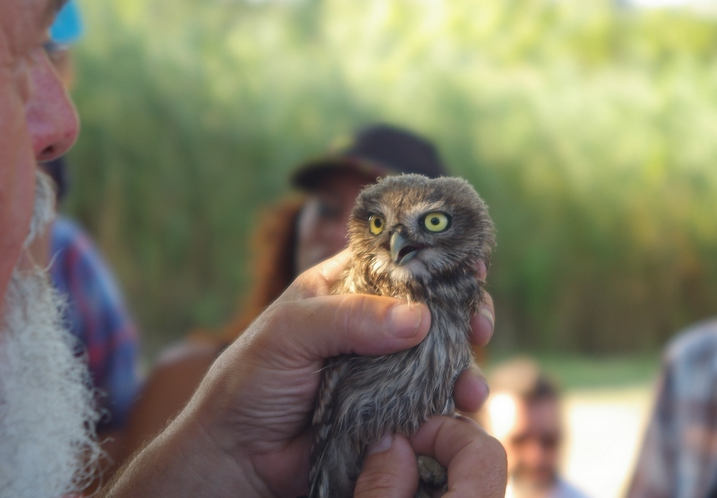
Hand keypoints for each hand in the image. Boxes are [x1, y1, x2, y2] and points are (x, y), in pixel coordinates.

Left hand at [106, 249, 496, 496]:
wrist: (237, 457)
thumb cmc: (249, 381)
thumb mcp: (290, 332)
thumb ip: (349, 318)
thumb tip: (418, 318)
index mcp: (343, 288)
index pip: (398, 260)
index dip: (437, 258)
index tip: (471, 265)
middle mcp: (369, 324)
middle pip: (430, 306)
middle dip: (462, 311)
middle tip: (480, 324)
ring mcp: (382, 367)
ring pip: (437, 354)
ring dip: (463, 362)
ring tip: (471, 382)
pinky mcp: (389, 409)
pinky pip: (430, 399)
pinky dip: (451, 400)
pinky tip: (461, 405)